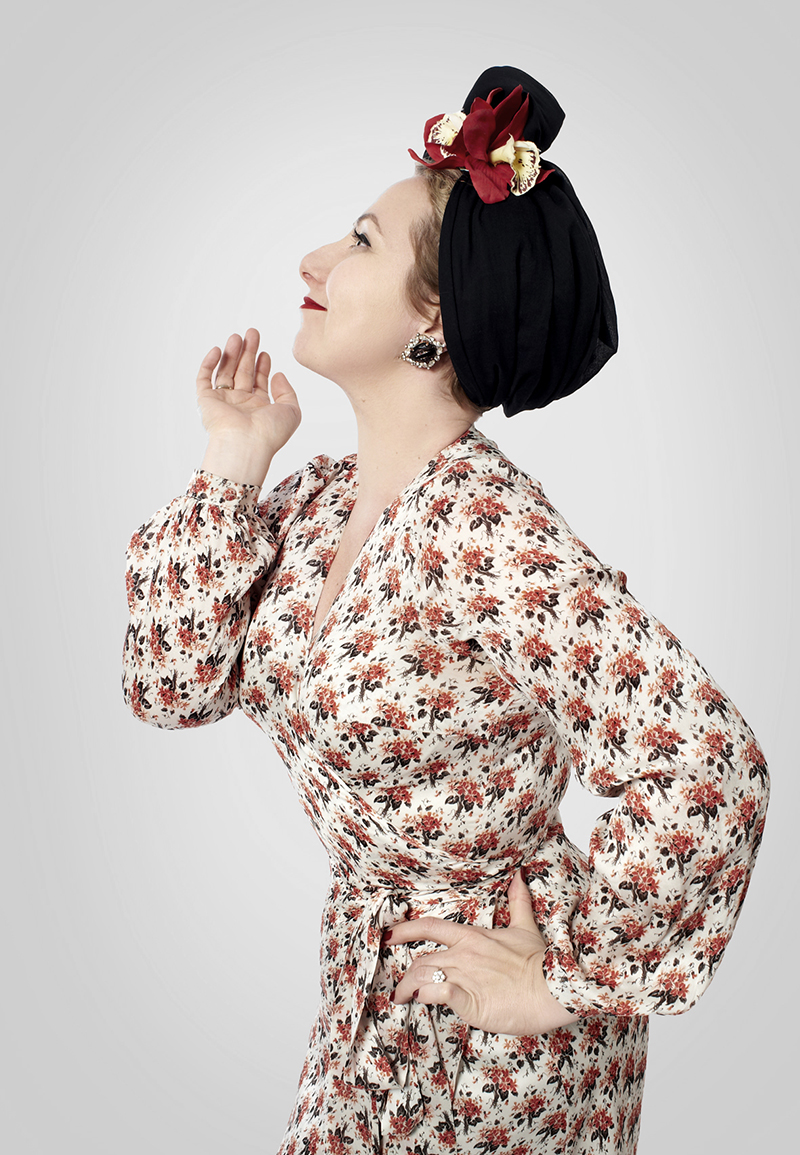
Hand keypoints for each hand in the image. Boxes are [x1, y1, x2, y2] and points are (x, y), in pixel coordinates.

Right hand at [197, 329, 300, 483]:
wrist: (246, 445)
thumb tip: (278, 374)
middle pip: (242, 372)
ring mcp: (223, 402)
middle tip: (252, 333)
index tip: (265, 352)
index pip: (259, 382)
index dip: (262, 366)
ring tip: (238, 337)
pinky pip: (204, 379)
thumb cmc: (270, 434)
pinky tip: (218, 350)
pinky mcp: (206, 401)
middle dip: (247, 352)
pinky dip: (209, 364)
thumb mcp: (291, 411)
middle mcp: (240, 404)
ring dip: (231, 354)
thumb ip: (287, 392)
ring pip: (225, 372)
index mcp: (259, 409)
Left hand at [385, 867, 578, 1035]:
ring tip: (404, 1000)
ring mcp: (464, 976)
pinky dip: (425, 997)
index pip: (429, 926)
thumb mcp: (525, 927)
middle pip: (421, 960)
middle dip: (406, 975)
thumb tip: (518, 876)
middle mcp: (463, 954)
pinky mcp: (469, 1001)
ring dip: (409, 989)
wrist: (554, 987)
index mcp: (472, 936)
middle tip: (400, 989)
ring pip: (422, 977)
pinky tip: (423, 1002)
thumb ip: (517, 902)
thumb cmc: (540, 961)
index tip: (387, 936)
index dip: (404, 930)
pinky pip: (437, 994)